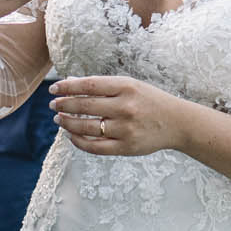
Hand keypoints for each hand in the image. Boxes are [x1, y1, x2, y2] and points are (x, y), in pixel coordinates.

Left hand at [50, 75, 185, 155]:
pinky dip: (79, 141)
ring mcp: (125, 129)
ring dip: (67, 123)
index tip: (54, 88)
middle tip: (53, 104)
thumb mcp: (131, 85)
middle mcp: (125, 107)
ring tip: (59, 119)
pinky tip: (72, 135)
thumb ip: (102, 85)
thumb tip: (71, 83)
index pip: (89, 85)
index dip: (68, 87)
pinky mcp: (126, 147)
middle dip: (63, 105)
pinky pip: (95, 147)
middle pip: (84, 106)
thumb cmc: (150, 101)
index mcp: (127, 87)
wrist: (177, 122)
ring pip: (86, 127)